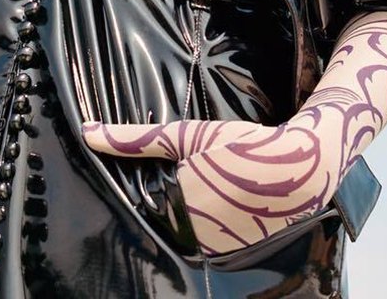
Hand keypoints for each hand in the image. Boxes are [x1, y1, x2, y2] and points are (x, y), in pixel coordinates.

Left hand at [82, 116, 347, 256]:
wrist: (300, 168)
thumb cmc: (242, 145)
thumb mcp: (188, 135)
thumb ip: (135, 139)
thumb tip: (86, 133)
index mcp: (178, 206)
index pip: (152, 197)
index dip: (169, 178)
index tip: (193, 164)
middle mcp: (195, 235)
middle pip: (172, 212)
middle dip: (184, 193)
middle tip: (212, 171)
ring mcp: (217, 248)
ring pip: (192, 226)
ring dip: (201, 209)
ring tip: (222, 185)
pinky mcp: (236, 253)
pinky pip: (213, 238)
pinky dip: (218, 221)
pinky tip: (232, 201)